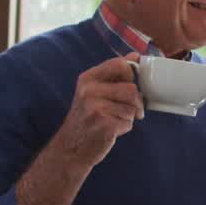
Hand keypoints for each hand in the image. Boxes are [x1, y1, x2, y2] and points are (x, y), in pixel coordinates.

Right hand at [53, 53, 143, 168]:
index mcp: (88, 79)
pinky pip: (129, 122)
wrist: (70, 148)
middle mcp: (89, 91)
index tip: (129, 85)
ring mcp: (95, 109)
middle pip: (132, 89)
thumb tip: (135, 56)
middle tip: (127, 109)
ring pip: (133, 107)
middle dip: (135, 102)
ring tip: (114, 119)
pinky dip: (125, 128)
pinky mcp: (104, 126)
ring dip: (130, 116)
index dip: (132, 75)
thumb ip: (114, 74)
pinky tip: (111, 130)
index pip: (120, 65)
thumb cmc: (87, 118)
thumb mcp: (94, 91)